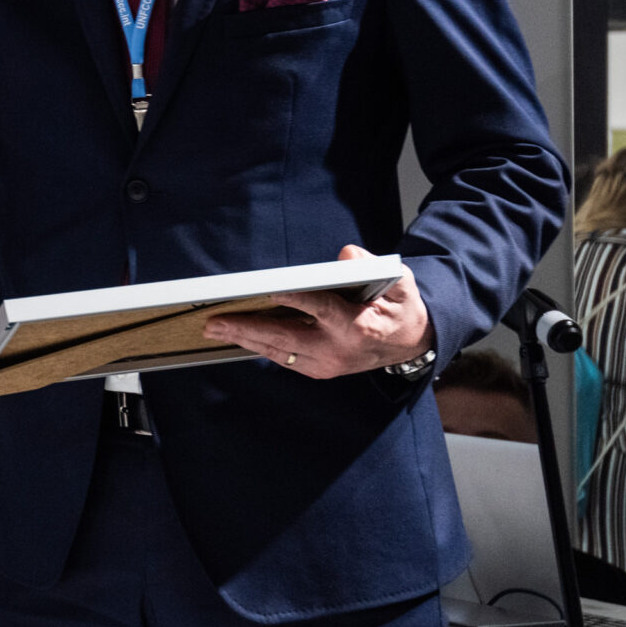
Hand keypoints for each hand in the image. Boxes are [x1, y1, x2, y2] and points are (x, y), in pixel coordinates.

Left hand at [203, 244, 432, 378]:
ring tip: (215, 329)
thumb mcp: (399, 282)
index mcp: (360, 326)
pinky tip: (237, 336)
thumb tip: (345, 256)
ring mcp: (328, 363)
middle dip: (248, 328)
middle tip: (215, 321)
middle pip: (287, 338)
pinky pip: (284, 358)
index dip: (295, 300)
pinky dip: (259, 347)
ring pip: (279, 352)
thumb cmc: (400, 308)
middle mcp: (339, 349)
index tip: (270, 292)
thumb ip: (373, 266)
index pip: (321, 309)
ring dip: (245, 340)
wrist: (410, 344)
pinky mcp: (320, 370)